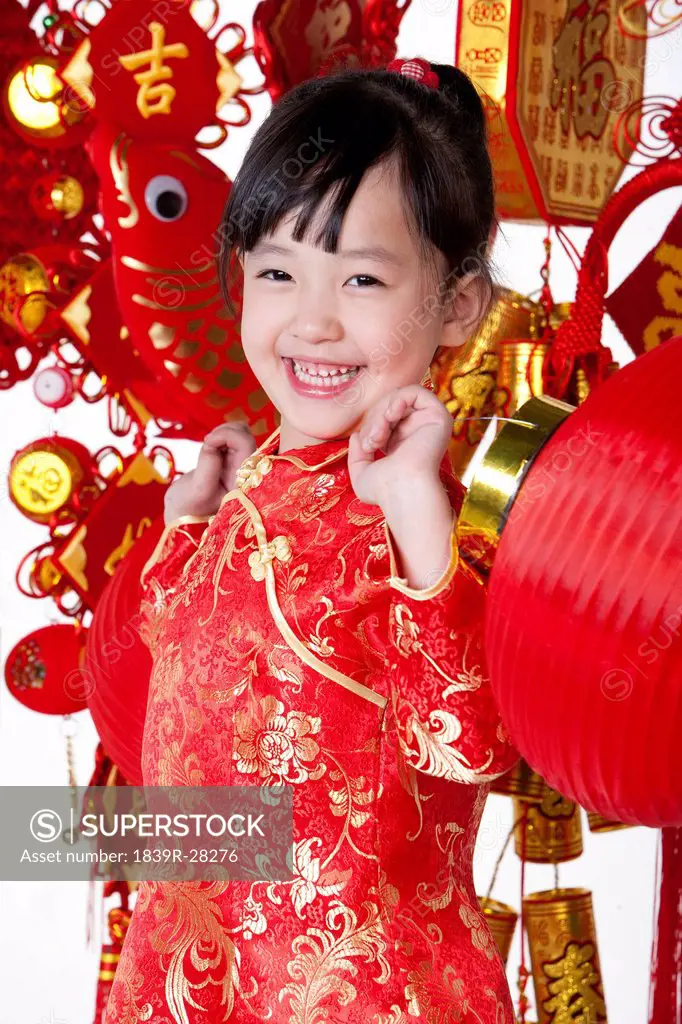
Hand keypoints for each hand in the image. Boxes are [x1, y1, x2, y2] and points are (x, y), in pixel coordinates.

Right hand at [163, 423, 256, 523]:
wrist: (184, 512)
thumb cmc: (188, 509)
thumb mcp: (195, 492)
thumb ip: (208, 467)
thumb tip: (214, 444)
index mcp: (244, 486)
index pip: (246, 446)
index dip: (227, 436)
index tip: (206, 443)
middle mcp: (248, 475)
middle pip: (247, 436)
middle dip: (224, 433)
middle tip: (206, 443)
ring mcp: (243, 467)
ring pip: (243, 433)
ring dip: (223, 432)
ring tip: (208, 445)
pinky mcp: (236, 461)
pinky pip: (235, 436)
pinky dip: (221, 435)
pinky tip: (211, 446)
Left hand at [347, 384, 453, 507]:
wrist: (402, 490)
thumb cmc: (384, 490)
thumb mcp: (362, 472)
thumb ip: (355, 454)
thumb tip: (355, 435)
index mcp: (402, 443)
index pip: (382, 418)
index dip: (369, 425)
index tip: (365, 446)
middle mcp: (417, 432)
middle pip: (389, 406)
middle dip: (373, 420)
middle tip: (370, 442)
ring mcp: (429, 423)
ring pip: (399, 399)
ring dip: (382, 412)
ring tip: (378, 435)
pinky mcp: (439, 416)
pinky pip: (417, 392)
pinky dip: (399, 399)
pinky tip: (391, 415)